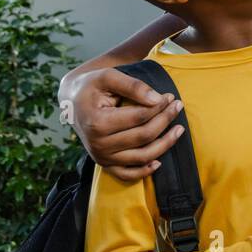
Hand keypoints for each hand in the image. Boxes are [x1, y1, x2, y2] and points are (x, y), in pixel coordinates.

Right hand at [66, 67, 185, 181]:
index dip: (159, 107)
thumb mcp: (108, 77)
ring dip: (165, 144)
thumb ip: (133, 86)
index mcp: (97, 122)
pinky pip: (127, 175)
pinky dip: (144, 172)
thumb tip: (157, 99)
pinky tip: (159, 162)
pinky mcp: (104, 164)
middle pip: (143, 136)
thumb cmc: (91, 86)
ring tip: (179, 129)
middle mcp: (98, 144)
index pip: (139, 117)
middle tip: (178, 106)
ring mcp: (101, 157)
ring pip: (141, 156)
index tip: (170, 96)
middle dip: (165, 120)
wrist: (72, 101)